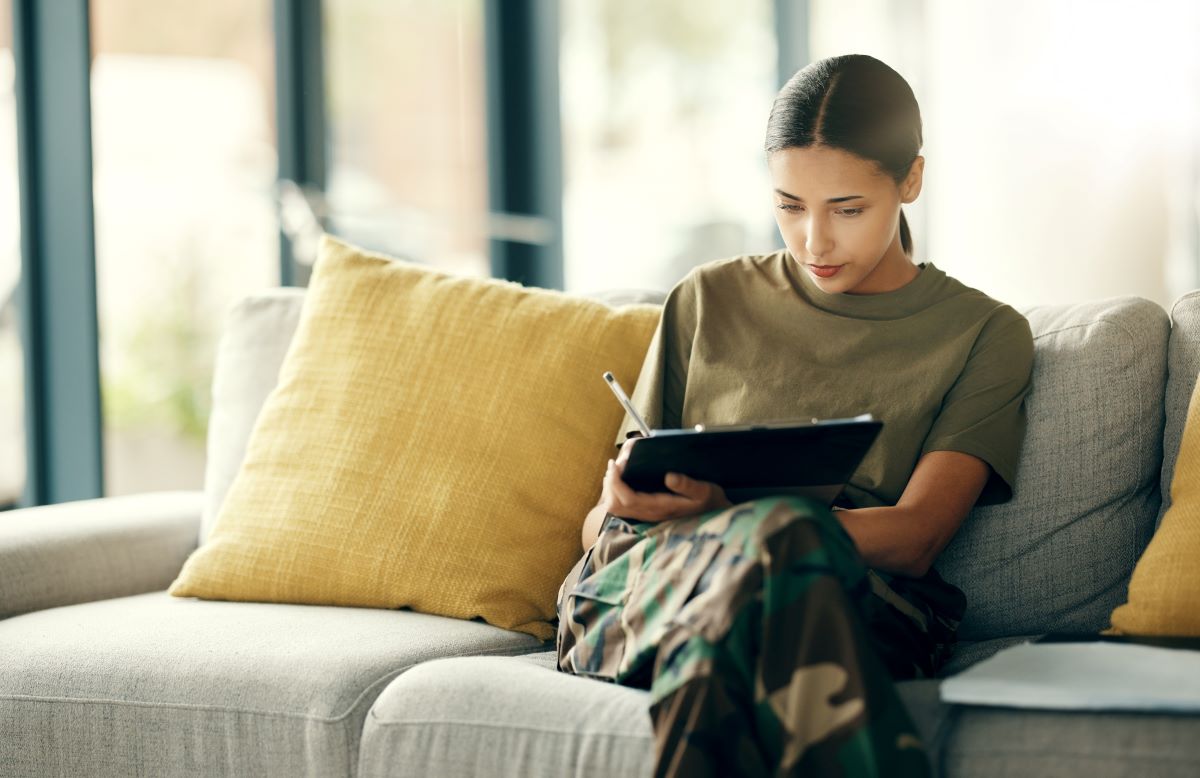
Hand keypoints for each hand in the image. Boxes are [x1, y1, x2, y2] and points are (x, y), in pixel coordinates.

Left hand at [599, 436, 733, 522]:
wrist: (715, 512)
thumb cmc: (709, 500)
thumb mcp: (704, 490)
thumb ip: (687, 484)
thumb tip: (669, 476)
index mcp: (660, 507)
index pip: (627, 499)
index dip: (616, 483)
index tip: (615, 465)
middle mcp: (650, 513)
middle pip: (616, 505)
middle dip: (610, 485)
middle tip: (615, 465)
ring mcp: (648, 515)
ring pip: (617, 508)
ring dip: (611, 489)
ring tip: (615, 471)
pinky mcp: (648, 512)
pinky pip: (624, 507)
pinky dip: (617, 493)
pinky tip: (622, 481)